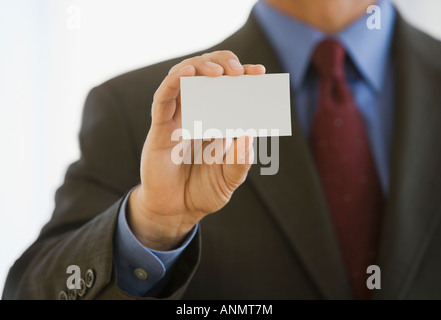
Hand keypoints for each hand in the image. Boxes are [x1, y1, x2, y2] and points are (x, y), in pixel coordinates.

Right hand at [128, 50, 265, 249]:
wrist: (177, 211)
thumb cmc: (204, 191)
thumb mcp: (230, 179)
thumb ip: (240, 160)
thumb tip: (248, 134)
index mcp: (217, 121)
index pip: (229, 89)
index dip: (243, 76)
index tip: (259, 72)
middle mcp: (197, 114)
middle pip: (205, 75)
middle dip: (222, 63)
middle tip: (237, 71)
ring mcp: (177, 119)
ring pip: (182, 78)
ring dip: (199, 67)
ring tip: (218, 71)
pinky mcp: (159, 129)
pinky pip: (163, 99)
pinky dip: (173, 82)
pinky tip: (187, 73)